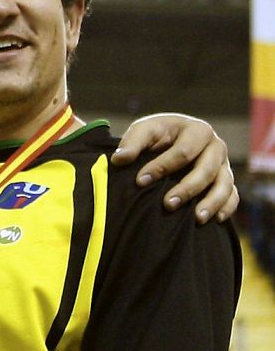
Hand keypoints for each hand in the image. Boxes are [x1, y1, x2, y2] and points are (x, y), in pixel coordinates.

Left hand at [111, 114, 237, 222]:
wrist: (170, 142)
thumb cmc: (157, 136)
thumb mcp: (143, 131)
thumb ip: (132, 142)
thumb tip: (119, 159)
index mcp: (197, 130)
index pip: (183, 151)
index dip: (162, 167)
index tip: (140, 181)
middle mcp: (215, 146)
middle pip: (207, 169)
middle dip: (188, 188)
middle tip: (167, 205)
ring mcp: (223, 165)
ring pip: (224, 184)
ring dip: (211, 202)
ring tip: (196, 219)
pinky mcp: (226, 181)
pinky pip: (232, 196)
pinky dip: (226, 207)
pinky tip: (213, 220)